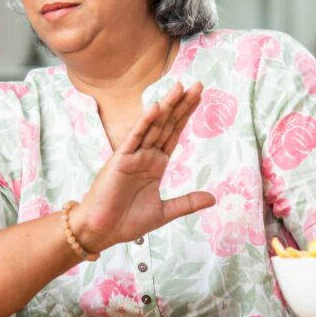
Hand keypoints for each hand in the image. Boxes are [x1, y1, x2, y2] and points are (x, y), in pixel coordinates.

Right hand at [71, 81, 214, 251]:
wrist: (102, 231)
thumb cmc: (127, 221)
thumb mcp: (164, 211)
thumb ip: (187, 202)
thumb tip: (213, 197)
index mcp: (156, 164)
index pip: (174, 134)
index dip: (186, 115)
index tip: (199, 97)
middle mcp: (146, 155)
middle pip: (168, 125)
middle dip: (182, 105)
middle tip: (198, 84)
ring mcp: (133, 156)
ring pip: (153, 126)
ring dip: (166, 107)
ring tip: (181, 87)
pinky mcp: (120, 160)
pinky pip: (134, 138)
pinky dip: (144, 123)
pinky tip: (155, 108)